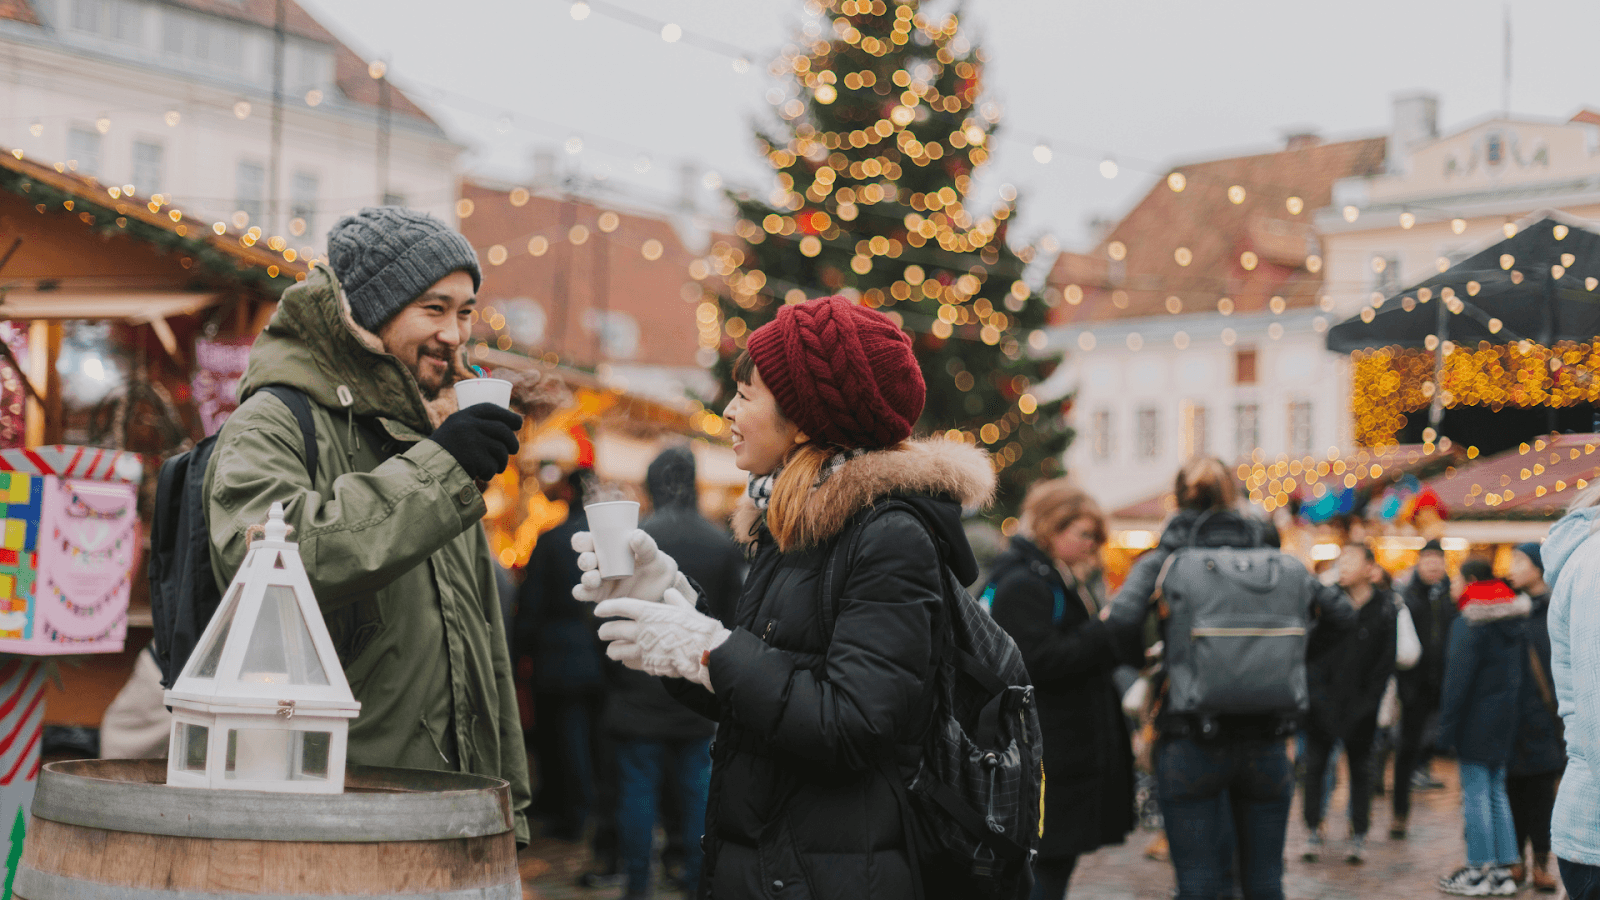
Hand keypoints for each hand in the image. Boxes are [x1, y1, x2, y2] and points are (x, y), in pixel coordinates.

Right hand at [429, 404, 521, 481]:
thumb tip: (514, 422)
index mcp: (462, 416)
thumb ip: (478, 426)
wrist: (427, 470)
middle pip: (502, 430)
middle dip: (512, 442)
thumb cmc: (446, 452)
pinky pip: (492, 465)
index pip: (491, 409)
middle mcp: (467, 425)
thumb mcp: (457, 431)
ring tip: (494, 467)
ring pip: (501, 450)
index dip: (508, 415)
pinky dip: (490, 472)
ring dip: (501, 461)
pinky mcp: (473, 458)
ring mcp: (471, 440)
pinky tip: (480, 474)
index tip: (518, 422)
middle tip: (513, 450)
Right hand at [570, 529, 696, 605]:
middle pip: (585, 559)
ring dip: (586, 577)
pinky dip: (582, 593)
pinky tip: (584, 591)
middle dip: (584, 560)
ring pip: (586, 578)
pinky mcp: (601, 597)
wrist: (663, 591)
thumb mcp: (653, 555)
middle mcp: (600, 563)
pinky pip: (586, 594)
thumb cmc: (656, 566)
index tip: (585, 542)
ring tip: (594, 578)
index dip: (581, 541)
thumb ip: (646, 545)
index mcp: (608, 547)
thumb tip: (635, 535)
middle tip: (590, 561)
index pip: (588, 541)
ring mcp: (600, 581)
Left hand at [595, 588, 728, 689]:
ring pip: (614, 651)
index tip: (598, 611)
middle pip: (611, 630)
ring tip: (613, 648)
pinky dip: (627, 661)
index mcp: (648, 613)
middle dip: (605, 631)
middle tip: (604, 631)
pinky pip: (629, 663)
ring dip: (612, 649)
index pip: (619, 607)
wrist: (706, 654)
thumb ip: (674, 600)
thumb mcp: (686, 608)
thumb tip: (669, 593)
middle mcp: (641, 631)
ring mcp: (642, 650)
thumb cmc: (697, 628)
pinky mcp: (647, 665)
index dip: (606, 608)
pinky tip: (629, 659)